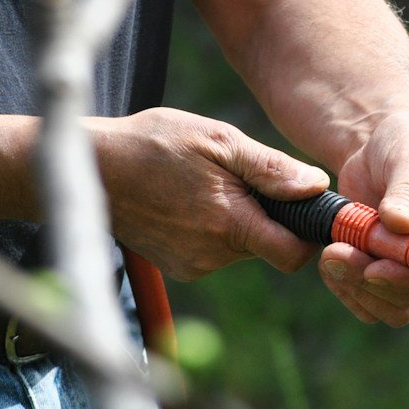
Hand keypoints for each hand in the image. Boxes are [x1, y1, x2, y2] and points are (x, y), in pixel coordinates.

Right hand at [89, 108, 328, 280]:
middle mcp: (213, 255)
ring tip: (205, 184)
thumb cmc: (154, 144)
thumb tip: (316, 186)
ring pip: (241, 247)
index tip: (306, 209)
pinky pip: (215, 251)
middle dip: (267, 216)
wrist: (91, 168)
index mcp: (229, 224)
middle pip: (267, 246)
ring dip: (238, 219)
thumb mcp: (217, 140)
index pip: (292, 254)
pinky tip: (187, 201)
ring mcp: (193, 264)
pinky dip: (213, 229)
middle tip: (240, 177)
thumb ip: (270, 168)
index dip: (307, 234)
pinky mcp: (178, 267)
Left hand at [319, 109, 408, 325]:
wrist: (377, 138)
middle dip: (373, 282)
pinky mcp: (380, 267)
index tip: (373, 268)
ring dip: (355, 289)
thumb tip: (401, 225)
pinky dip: (343, 286)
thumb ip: (406, 192)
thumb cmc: (405, 140)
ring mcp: (407, 266)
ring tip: (329, 254)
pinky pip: (365, 298)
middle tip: (335, 252)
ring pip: (389, 306)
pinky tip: (327, 260)